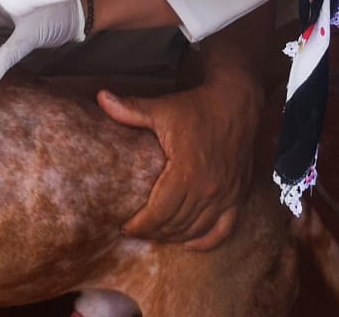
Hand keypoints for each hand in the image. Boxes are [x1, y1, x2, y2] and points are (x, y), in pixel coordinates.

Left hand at [97, 68, 262, 249]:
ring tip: (155, 234)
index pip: (159, 213)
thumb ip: (131, 109)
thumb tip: (101, 97)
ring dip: (174, 237)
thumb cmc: (197, 107)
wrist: (235, 102)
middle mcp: (208, 188)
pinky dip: (205, 241)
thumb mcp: (162, 108)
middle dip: (152, 232)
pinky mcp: (237, 195)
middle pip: (175, 224)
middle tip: (136, 231)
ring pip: (196, 230)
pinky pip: (223, 230)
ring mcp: (225, 195)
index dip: (140, 225)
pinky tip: (189, 242)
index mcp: (187, 170)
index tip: (124, 227)